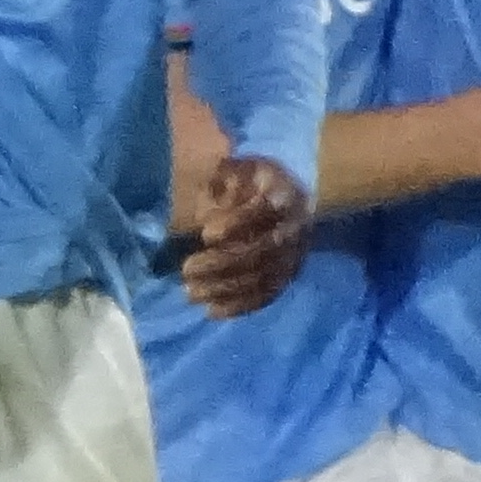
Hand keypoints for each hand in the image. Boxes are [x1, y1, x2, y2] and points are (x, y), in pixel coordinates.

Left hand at [177, 152, 310, 315]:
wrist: (292, 200)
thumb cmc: (251, 184)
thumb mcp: (236, 170)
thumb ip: (219, 184)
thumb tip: (203, 213)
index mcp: (282, 194)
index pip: (263, 211)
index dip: (236, 223)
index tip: (205, 234)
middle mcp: (294, 227)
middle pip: (260, 250)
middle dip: (220, 263)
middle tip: (186, 270)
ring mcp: (293, 255)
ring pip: (261, 278)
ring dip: (224, 289)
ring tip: (191, 293)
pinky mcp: (288, 275)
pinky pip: (266, 295)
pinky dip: (239, 306)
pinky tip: (212, 311)